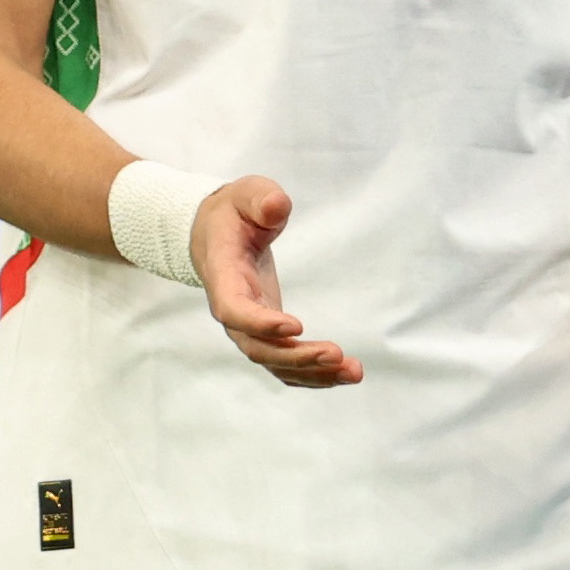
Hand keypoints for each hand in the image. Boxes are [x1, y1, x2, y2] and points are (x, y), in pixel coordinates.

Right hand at [192, 176, 357, 387]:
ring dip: (313, 373)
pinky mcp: (266, 333)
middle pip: (257, 348)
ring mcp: (248, 326)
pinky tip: (345, 373)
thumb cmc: (234, 213)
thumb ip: (261, 199)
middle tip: (336, 354)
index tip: (295, 326)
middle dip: (297, 357)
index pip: (233, 309)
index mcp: (224, 275)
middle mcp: (232, 310)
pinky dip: (314, 375)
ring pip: (274, 363)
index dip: (260, 323)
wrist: (215, 234)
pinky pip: (286, 365)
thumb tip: (277, 207)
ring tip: (353, 371)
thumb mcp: (245, 194)